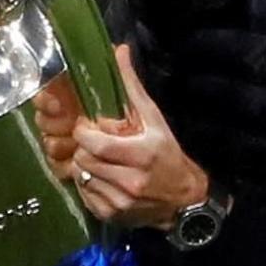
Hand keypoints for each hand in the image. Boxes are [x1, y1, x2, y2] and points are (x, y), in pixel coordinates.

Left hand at [33, 44, 207, 229]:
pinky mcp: (111, 215)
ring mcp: (120, 202)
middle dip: (84, 148)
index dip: (85, 132)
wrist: (184, 199)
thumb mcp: (155, 119)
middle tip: (94, 143)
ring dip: (84, 165)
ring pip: (81, 176)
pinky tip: (102, 177)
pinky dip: (87, 183)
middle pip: (84, 159)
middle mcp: (130, 182)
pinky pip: (84, 194)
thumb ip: (132, 86)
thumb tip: (118, 50)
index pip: (94, 143)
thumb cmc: (167, 154)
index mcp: (141, 155)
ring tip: (98, 159)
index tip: (89, 127)